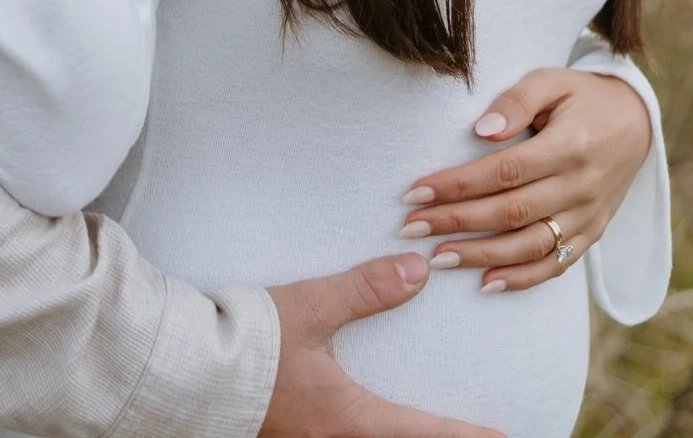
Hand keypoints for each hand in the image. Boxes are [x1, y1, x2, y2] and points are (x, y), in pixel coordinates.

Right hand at [262, 255, 503, 437]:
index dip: (468, 436)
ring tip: (426, 429)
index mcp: (352, 420)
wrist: (190, 373)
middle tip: (477, 437)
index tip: (503, 437)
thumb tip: (419, 271)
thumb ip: (366, 290)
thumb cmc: (250, 343)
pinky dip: (376, 435)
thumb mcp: (311, 308)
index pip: (426, 433)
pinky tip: (373, 423)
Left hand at [399, 68, 651, 293]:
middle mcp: (581, 186)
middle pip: (510, 212)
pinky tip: (487, 283)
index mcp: (569, 145)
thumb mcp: (551, 81)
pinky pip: (557, 264)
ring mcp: (589, 216)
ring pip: (530, 245)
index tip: (416, 191)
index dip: (458, 185)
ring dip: (481, 256)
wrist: (636, 122)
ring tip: (438, 257)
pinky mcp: (593, 234)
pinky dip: (523, 278)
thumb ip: (517, 101)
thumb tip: (480, 130)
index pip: (504, 171)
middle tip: (411, 227)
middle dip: (456, 222)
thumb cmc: (581, 96)